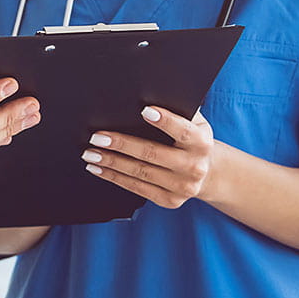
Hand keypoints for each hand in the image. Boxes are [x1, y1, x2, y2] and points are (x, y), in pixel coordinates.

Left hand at [82, 107, 216, 208]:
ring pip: (140, 172)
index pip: (183, 130)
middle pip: (152, 153)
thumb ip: (175, 109)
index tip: (144, 110)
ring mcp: (182, 187)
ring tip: (89, 153)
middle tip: (96, 137)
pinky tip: (98, 168)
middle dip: (121, 144)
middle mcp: (195, 167)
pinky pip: (137, 188)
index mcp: (202, 143)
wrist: (208, 173)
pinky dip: (114, 177)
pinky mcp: (169, 200)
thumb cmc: (190, 139)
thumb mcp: (192, 123)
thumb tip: (143, 97)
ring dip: (111, 162)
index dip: (166, 121)